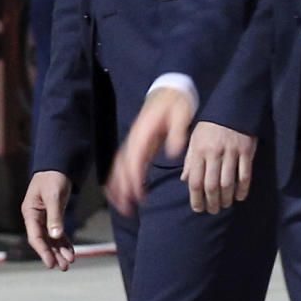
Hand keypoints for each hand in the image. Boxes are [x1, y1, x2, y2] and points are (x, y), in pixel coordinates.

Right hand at [22, 170, 74, 269]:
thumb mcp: (54, 196)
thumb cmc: (53, 178)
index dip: (43, 251)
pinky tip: (71, 252)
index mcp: (30, 212)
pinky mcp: (53, 216)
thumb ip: (55, 216)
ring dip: (60, 251)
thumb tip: (56, 235)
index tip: (51, 263)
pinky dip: (64, 242)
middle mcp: (35, 217)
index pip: (35, 236)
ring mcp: (44, 218)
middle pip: (43, 241)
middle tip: (63, 267)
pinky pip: (58, 233)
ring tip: (69, 263)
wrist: (58, 166)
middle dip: (53, 254)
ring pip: (51, 239)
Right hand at [105, 87, 193, 216]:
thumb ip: (178, 133)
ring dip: (118, 187)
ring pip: (119, 167)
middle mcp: (134, 139)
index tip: (138, 195)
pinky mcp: (137, 145)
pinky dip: (120, 179)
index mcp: (144, 133)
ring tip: (122, 207)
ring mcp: (133, 142)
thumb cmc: (177, 104)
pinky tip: (122, 192)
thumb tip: (174, 153)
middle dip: (122, 189)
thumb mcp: (182, 115)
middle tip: (126, 209)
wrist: (170, 91)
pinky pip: (123, 164)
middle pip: (122, 167)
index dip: (133, 178)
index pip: (134, 159)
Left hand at [182, 121, 256, 213]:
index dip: (196, 198)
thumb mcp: (195, 139)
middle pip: (211, 185)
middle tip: (213, 210)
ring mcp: (231, 152)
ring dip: (226, 198)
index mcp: (199, 150)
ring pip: (228, 182)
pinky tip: (240, 196)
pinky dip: (243, 188)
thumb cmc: (210, 125)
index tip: (198, 208)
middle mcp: (214, 153)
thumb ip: (190, 160)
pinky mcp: (246, 151)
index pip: (195, 180)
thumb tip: (185, 180)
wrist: (233, 106)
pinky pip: (245, 174)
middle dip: (211, 202)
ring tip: (225, 205)